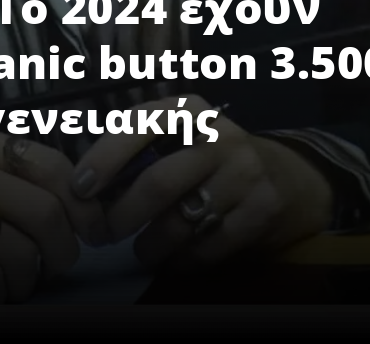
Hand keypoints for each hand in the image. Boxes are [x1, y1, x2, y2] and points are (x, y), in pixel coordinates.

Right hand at [0, 135, 108, 301]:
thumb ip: (14, 178)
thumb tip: (79, 207)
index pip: (54, 166)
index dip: (83, 206)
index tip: (90, 231)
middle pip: (46, 213)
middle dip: (63, 251)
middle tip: (55, 266)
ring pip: (20, 253)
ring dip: (27, 281)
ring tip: (14, 284)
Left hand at [71, 95, 333, 267]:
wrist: (289, 177)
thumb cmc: (216, 156)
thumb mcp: (184, 134)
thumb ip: (142, 148)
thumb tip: (88, 183)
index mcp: (189, 109)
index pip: (138, 125)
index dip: (104, 158)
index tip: (80, 188)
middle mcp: (218, 135)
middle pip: (158, 182)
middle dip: (123, 215)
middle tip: (104, 234)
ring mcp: (243, 173)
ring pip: (180, 221)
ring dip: (151, 244)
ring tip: (141, 250)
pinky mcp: (260, 210)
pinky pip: (207, 247)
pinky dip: (182, 259)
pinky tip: (176, 257)